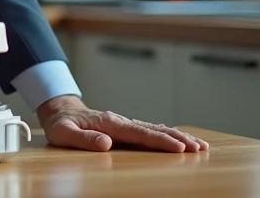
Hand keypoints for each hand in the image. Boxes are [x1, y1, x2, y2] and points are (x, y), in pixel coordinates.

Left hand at [37, 95, 207, 152]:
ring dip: (178, 136)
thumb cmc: (61, 124)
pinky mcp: (126, 128)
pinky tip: (181, 141)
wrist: (60, 111)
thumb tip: (106, 143)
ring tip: (200, 145)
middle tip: (199, 148)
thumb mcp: (64, 133)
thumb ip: (83, 138)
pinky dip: (168, 135)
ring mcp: (125, 123)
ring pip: (156, 129)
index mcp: (109, 123)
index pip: (140, 133)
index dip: (160, 141)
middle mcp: (121, 121)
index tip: (179, 147)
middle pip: (154, 130)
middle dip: (178, 139)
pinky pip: (151, 131)